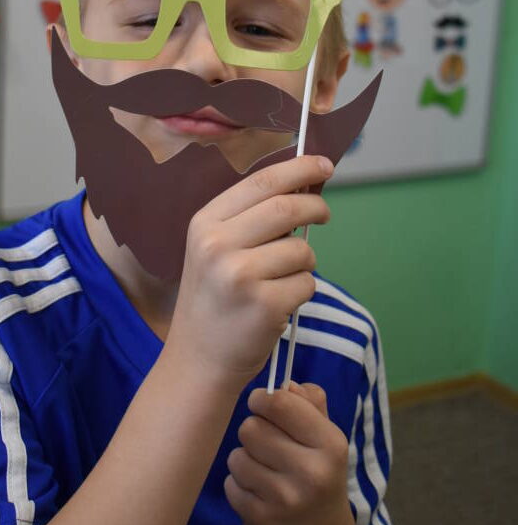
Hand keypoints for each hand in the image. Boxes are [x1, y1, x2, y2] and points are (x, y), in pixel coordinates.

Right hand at [166, 155, 331, 386]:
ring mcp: (240, 275)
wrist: (198, 360)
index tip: (323, 164)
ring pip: (302, 249)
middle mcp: (218, 244)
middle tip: (325, 214)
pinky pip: (307, 283)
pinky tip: (279, 304)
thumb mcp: (214, 249)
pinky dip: (302, 291)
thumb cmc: (214, 299)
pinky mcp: (264, 305)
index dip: (299, 168)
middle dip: (315, 207)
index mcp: (205, 222)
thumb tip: (303, 187)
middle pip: (287, 207)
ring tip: (281, 280)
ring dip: (305, 262)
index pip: (261, 181)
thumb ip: (250, 218)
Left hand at [225, 383, 361, 524]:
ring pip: (237, 456)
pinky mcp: (261, 520)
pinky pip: (230, 484)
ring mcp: (284, 499)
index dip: (262, 399)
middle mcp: (310, 472)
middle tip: (266, 443)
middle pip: (250, 428)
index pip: (279, 403)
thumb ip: (310, 403)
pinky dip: (239, 485)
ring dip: (245, 458)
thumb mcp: (327, 436)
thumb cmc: (321, 473)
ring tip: (263, 469)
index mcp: (329, 444)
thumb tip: (285, 384)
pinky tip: (258, 492)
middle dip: (254, 430)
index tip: (261, 405)